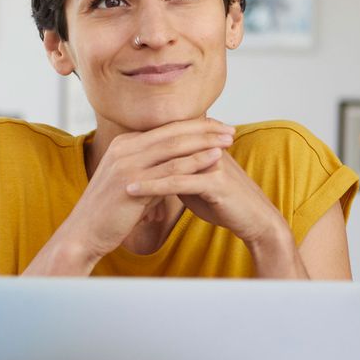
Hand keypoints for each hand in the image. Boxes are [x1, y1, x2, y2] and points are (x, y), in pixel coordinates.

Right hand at [59, 118, 235, 260]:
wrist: (84, 233)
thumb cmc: (109, 212)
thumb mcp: (130, 182)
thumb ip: (149, 168)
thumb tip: (173, 166)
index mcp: (123, 144)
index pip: (165, 128)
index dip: (193, 126)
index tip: (217, 127)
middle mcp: (124, 148)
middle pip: (172, 132)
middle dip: (204, 129)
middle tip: (230, 128)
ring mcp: (127, 164)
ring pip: (174, 146)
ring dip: (205, 142)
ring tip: (229, 140)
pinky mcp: (132, 183)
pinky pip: (171, 169)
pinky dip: (195, 161)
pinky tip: (215, 159)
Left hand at [125, 146, 289, 251]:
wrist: (253, 220)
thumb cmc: (225, 203)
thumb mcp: (195, 184)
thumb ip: (177, 172)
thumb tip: (155, 169)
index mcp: (203, 145)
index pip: (166, 138)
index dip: (141, 145)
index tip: (112, 154)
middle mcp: (207, 148)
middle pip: (165, 144)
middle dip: (134, 153)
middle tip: (105, 161)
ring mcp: (212, 162)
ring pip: (168, 161)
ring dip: (139, 168)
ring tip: (112, 175)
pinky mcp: (215, 182)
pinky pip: (177, 182)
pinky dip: (152, 186)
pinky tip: (132, 191)